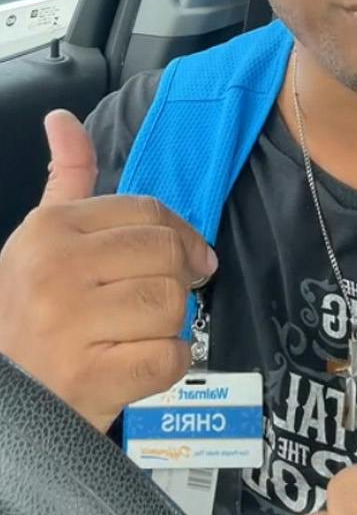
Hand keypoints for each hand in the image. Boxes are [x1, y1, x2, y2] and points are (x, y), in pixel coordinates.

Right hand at [0, 110, 216, 430]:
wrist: (10, 398)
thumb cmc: (34, 314)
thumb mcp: (40, 241)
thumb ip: (67, 180)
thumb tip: (62, 119)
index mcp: (48, 231)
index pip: (150, 213)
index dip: (179, 236)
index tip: (178, 257)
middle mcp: (53, 272)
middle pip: (168, 255)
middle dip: (173, 281)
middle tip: (147, 303)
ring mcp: (69, 326)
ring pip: (173, 307)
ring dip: (163, 327)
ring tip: (124, 336)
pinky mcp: (91, 376)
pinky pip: (170, 358)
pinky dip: (161, 367)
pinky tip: (127, 366)